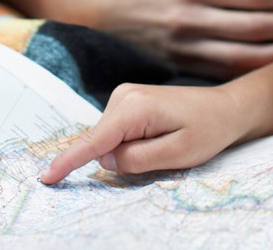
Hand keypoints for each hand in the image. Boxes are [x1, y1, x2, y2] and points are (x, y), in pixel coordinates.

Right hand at [41, 82, 249, 183]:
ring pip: (109, 139)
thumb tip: (106, 161)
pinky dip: (130, 142)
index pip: (94, 141)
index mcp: (134, 107)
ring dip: (129, 150)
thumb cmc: (208, 130)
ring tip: (166, 140)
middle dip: (122, 158)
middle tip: (164, 151)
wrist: (226, 107)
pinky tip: (158, 136)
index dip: (69, 162)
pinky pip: (116, 133)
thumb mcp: (177, 154)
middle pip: (102, 142)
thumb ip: (136, 160)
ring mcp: (124, 95)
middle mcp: (123, 95)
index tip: (47, 177)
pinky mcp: (127, 101)